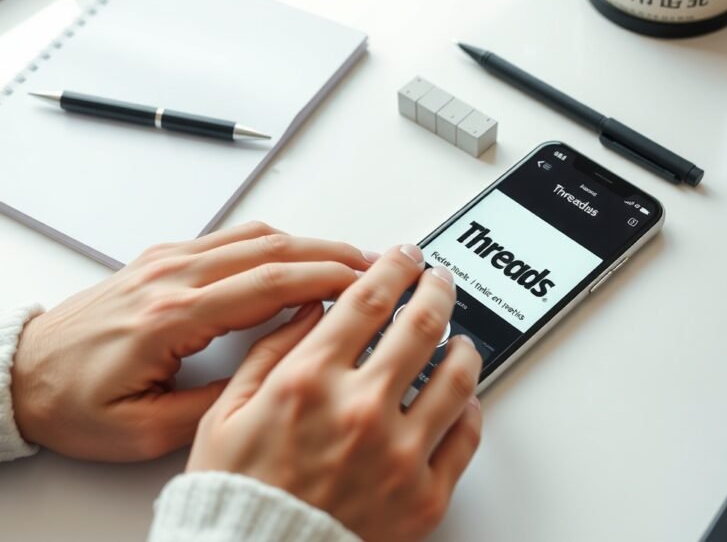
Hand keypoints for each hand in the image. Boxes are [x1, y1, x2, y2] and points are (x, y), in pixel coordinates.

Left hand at [11, 221, 375, 461]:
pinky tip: (297, 254)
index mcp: (170, 317)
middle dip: (331, 254)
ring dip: (308, 243)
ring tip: (348, 259)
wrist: (22, 375)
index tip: (365, 282)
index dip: (324, 279)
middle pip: (270, 250)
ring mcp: (167, 262)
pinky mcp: (163, 260)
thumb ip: (215, 403)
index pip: (266, 284)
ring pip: (254, 237)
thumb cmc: (73, 402)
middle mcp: (171, 278)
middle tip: (375, 264)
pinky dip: (275, 242)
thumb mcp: (145, 430)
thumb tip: (273, 378)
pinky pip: (231, 238)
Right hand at [188, 244, 482, 540]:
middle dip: (436, 290)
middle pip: (421, 325)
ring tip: (460, 338)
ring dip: (464, 347)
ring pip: (457, 378)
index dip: (393, 268)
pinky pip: (466, 436)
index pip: (368, 300)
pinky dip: (471, 408)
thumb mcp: (227, 412)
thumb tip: (315, 308)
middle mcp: (359, 411)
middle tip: (439, 280)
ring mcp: (399, 455)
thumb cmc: (238, 493)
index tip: (403, 257)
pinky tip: (463, 397)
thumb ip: (272, 351)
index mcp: (309, 383)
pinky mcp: (424, 495)